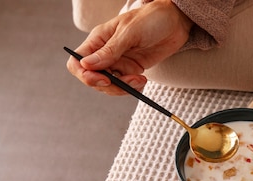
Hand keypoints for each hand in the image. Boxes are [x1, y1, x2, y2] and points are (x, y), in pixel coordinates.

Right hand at [66, 0, 192, 94]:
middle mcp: (105, 53)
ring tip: (139, 80)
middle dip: (109, 86)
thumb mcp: (129, 33)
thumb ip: (109, 51)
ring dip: (123, 88)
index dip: (85, 75)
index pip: (77, 62)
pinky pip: (125, 85)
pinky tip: (143, 81)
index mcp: (98, 40)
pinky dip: (133, 88)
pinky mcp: (132, 69)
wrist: (175, 22)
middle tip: (128, 82)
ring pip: (109, 85)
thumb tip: (86, 65)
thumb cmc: (150, 19)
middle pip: (93, 78)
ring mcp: (118, 62)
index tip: (104, 79)